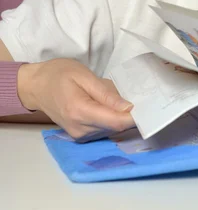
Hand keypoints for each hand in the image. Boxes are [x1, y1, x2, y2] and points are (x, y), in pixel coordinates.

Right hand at [17, 58, 133, 140]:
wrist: (36, 85)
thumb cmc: (59, 74)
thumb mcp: (83, 75)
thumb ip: (106, 92)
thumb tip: (128, 107)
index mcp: (80, 112)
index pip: (116, 122)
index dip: (136, 117)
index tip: (150, 106)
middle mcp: (80, 129)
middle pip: (116, 127)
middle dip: (130, 114)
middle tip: (141, 97)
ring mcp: (80, 135)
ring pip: (111, 130)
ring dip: (121, 116)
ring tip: (125, 97)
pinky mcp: (80, 135)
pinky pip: (103, 129)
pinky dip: (111, 118)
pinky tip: (112, 105)